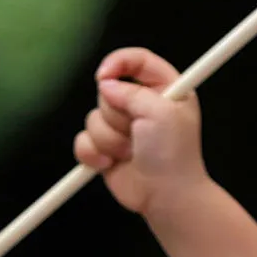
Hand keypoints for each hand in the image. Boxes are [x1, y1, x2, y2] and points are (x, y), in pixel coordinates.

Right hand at [73, 48, 208, 219]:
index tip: (104, 75)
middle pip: (108, 90)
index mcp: (165, 90)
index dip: (118, 63)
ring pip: (93, 118)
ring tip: (130, 152)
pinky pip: (83, 141)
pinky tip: (110, 164)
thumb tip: (106, 86)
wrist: (166, 196)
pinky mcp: (106, 148)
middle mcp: (142, 105)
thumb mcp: (160, 112)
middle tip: (137, 132)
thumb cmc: (173, 155)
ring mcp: (123, 127)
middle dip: (117, 115)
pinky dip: (93, 154)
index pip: (138, 60)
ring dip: (109, 139)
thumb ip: (131, 92)